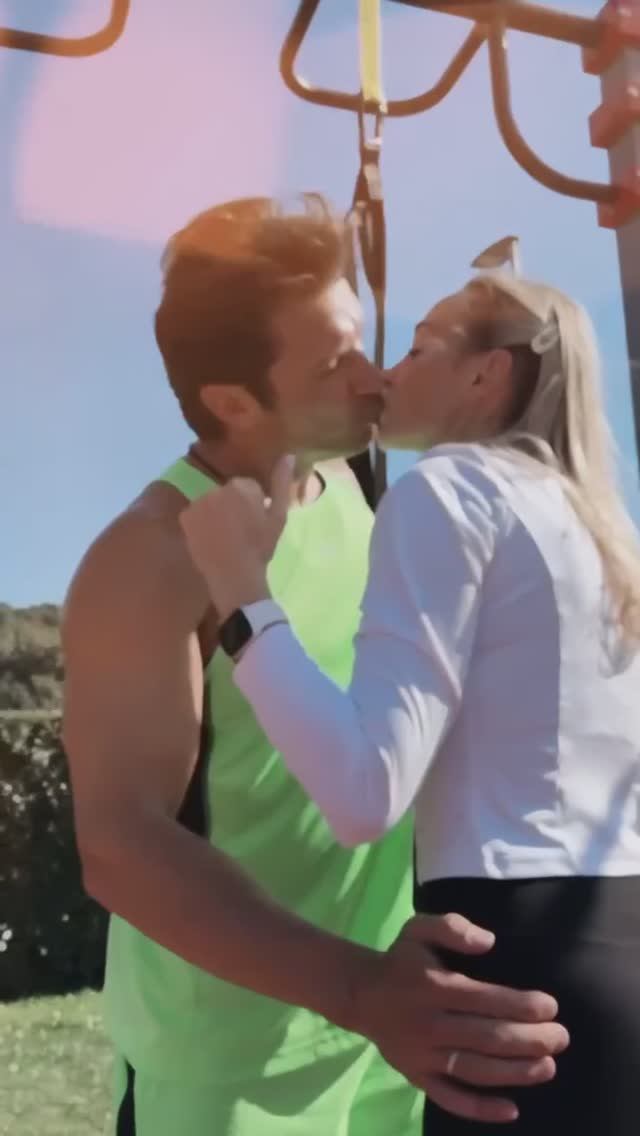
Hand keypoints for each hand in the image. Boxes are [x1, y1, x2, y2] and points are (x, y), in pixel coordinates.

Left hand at [179, 455, 293, 618]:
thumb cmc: (261, 547)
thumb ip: (281, 484)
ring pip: (209, 502)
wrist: (235, 575)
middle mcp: (219, 487)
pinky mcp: (186, 516)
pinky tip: (208, 539)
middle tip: (238, 531)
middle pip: (226, 492)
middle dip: (231, 506)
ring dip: (214, 513)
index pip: (246, 487)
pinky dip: (199, 524)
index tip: (253, 524)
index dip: (251, 506)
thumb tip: (288, 455)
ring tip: (223, 537)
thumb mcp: (278, 517)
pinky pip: (194, 514)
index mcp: (244, 486)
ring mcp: (200, 501)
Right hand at [349, 913, 568, 1124]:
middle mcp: (428, 1023)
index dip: (520, 1005)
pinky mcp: (417, 1077)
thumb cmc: (401, 960)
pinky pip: (450, 1098)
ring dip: (515, 1072)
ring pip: (474, 1069)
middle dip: (528, 1040)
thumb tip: (489, 941)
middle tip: (561, 1038)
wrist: (360, 994)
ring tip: (547, 1067)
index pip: (483, 999)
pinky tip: (512, 1110)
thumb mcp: (418, 928)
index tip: (550, 1006)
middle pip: (485, 1037)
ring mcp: (422, 1055)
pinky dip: (480, 1108)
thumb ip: (451, 927)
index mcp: (432, 986)